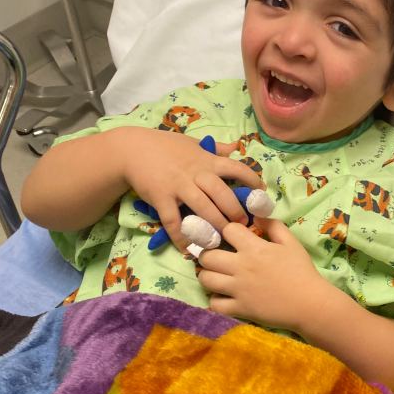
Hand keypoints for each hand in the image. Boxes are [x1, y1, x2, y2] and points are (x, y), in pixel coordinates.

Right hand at [115, 128, 262, 249]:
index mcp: (207, 160)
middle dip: (235, 211)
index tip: (261, 194)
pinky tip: (188, 250)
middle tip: (243, 225)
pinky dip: (181, 237)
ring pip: (202, 208)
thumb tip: (236, 147)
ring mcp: (178, 186)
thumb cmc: (165, 146)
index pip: (237, 168)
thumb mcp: (193, 143)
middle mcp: (196, 173)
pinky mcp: (161, 198)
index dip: (252, 181)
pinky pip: (173, 221)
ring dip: (215, 226)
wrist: (132, 150)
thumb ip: (215, 148)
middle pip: (222, 193)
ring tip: (223, 239)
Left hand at [197, 218, 327, 330]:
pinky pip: (214, 303)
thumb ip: (273, 226)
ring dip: (208, 275)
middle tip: (216, 257)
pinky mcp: (239, 308)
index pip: (227, 230)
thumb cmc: (302, 271)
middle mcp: (241, 267)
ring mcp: (238, 289)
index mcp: (254, 248)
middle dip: (209, 253)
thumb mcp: (291, 242)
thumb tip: (256, 216)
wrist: (310, 303)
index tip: (232, 237)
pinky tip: (223, 296)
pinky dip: (215, 300)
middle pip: (207, 256)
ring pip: (206, 279)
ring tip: (216, 275)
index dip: (229, 230)